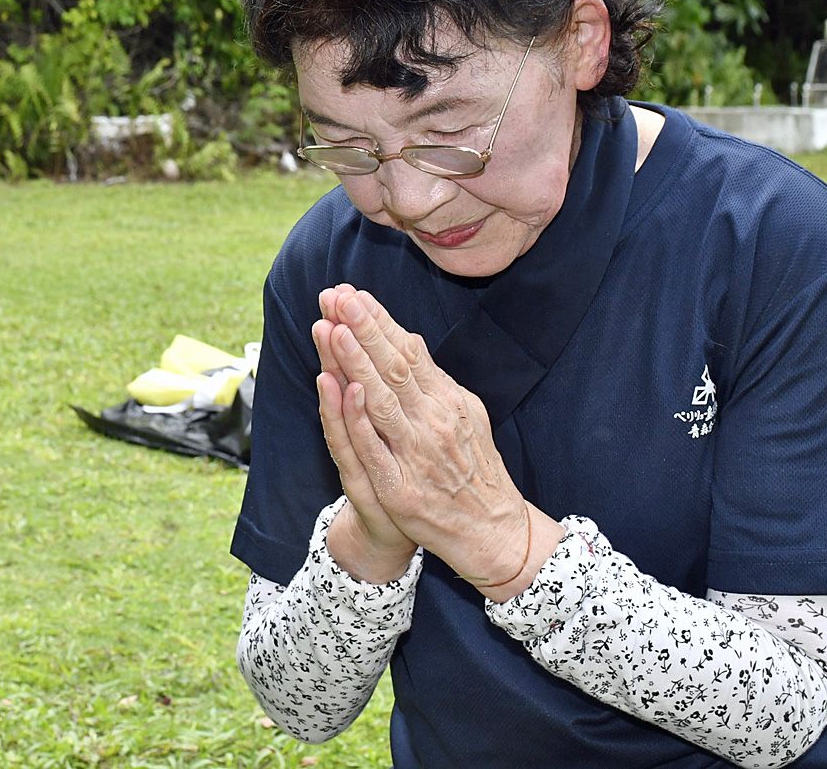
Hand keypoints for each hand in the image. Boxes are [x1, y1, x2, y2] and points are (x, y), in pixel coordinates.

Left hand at [325, 286, 557, 594]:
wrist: (492, 532)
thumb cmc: (474, 470)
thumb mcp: (465, 415)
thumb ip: (435, 381)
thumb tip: (410, 342)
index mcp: (448, 400)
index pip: (408, 352)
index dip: (379, 322)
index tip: (353, 294)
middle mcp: (433, 421)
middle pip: (393, 368)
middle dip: (363, 329)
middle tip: (337, 297)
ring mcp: (416, 454)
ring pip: (381, 400)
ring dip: (355, 363)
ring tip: (333, 329)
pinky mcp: (400, 487)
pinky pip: (374, 448)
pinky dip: (359, 418)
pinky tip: (344, 390)